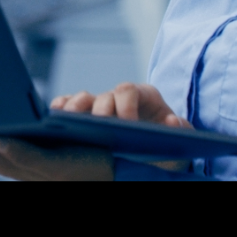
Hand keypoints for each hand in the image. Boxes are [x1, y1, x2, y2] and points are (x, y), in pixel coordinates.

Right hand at [50, 82, 193, 171]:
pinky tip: (53, 117)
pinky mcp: (87, 115)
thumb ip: (183, 129)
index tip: (126, 125)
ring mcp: (102, 104)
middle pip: (103, 95)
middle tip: (96, 126)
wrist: (160, 145)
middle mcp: (119, 97)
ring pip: (83, 98)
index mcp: (143, 95)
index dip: (125, 105)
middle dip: (98, 110)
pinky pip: (69, 106)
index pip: (128, 91)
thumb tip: (172, 121)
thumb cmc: (168, 139)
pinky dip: (61, 108)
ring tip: (67, 121)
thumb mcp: (181, 136)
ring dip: (74, 108)